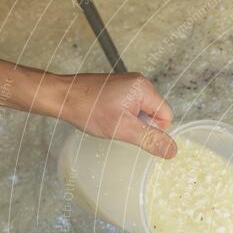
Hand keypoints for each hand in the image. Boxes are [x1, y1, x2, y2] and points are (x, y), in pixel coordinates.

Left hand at [59, 72, 176, 158]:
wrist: (61, 97)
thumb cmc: (88, 109)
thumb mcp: (123, 129)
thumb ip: (150, 140)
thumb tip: (172, 150)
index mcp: (144, 88)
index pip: (166, 116)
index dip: (151, 129)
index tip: (131, 128)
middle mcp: (139, 82)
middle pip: (155, 113)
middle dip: (140, 124)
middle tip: (119, 124)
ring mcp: (128, 84)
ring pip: (142, 112)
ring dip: (130, 121)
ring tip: (111, 119)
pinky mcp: (118, 88)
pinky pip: (131, 107)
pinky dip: (122, 115)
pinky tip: (107, 115)